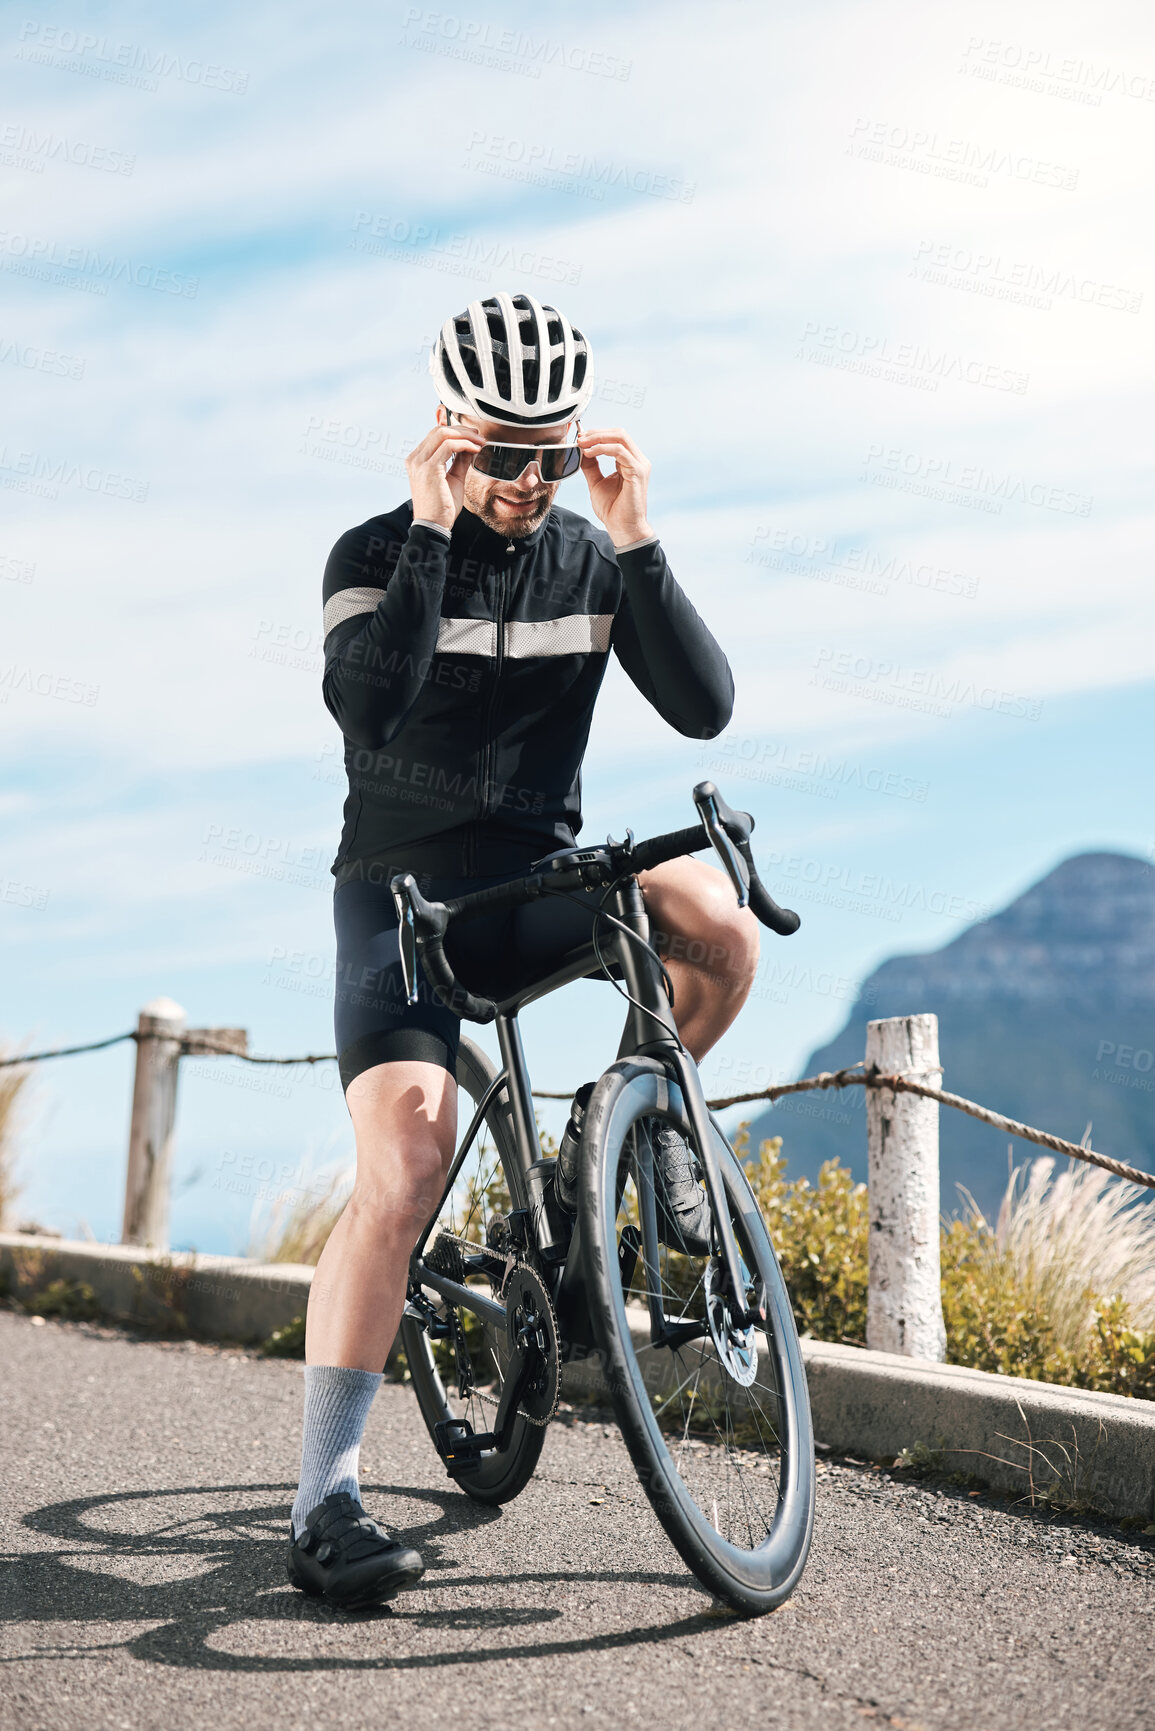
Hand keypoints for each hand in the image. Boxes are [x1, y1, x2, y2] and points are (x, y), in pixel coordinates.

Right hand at [405, 422, 484, 530]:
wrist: (434, 526)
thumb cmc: (441, 508)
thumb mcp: (453, 479)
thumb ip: (459, 462)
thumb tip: (470, 447)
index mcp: (417, 460)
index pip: (435, 436)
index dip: (456, 432)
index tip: (473, 437)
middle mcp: (415, 459)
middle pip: (438, 430)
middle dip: (462, 430)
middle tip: (479, 436)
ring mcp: (420, 462)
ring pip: (443, 434)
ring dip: (466, 436)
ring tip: (480, 442)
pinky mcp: (429, 468)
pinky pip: (449, 446)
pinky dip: (465, 444)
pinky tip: (475, 449)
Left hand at [577, 427, 653, 548]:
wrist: (622, 528)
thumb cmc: (613, 510)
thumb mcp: (596, 483)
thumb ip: (591, 466)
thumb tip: (581, 451)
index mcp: (629, 462)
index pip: (615, 438)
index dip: (597, 435)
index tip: (579, 439)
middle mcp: (637, 460)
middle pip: (619, 433)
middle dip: (596, 433)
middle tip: (579, 438)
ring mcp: (639, 465)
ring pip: (620, 438)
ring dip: (598, 438)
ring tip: (582, 444)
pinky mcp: (638, 471)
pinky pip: (619, 451)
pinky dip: (602, 449)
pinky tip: (589, 453)